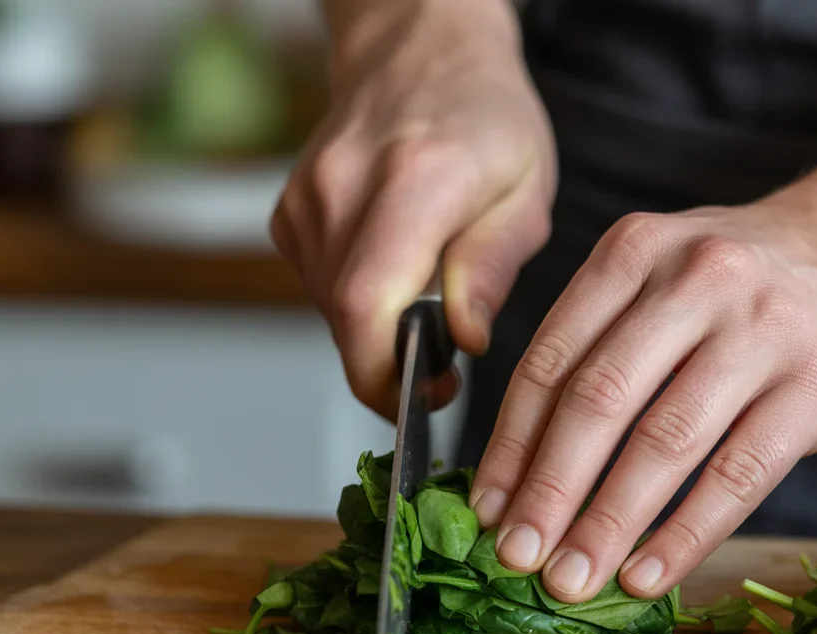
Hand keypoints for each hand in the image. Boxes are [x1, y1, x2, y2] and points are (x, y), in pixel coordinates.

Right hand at [271, 0, 555, 417]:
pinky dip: (357, 301)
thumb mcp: (526, 192)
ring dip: (376, 332)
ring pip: (329, 310)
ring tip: (423, 305)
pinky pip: (319, 287)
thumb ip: (493, 268)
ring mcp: (308, 198)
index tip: (421, 399)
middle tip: (441, 366)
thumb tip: (464, 338)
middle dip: (390, 364)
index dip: (383, 374)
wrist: (418, 51)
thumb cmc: (485, 119)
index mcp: (416, 180)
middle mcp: (346, 186)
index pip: (367, 303)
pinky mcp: (290, 212)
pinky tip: (393, 272)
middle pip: (344, 319)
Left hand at [468, 182, 816, 602]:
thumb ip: (600, 344)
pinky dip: (685, 534)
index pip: (551, 360)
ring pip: (665, 443)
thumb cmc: (746, 284)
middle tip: (515, 557)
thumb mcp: (662, 275)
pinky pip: (738, 475)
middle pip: (599, 401)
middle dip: (548, 492)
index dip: (511, 444)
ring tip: (571, 580)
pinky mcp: (816, 386)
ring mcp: (760, 332)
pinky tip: (649, 575)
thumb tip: (524, 468)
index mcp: (634, 252)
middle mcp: (693, 281)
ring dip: (608, 524)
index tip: (484, 510)